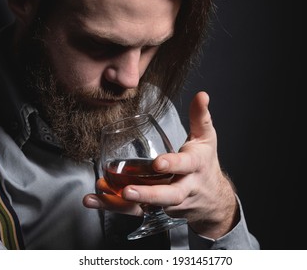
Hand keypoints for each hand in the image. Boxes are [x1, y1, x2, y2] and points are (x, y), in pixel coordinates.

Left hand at [83, 91, 237, 238]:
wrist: (212, 201)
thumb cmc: (205, 165)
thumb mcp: (207, 140)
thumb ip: (201, 117)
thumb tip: (202, 95)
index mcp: (195, 167)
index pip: (185, 166)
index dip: (172, 165)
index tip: (158, 164)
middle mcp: (183, 188)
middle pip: (168, 195)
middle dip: (148, 194)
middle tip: (128, 191)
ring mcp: (168, 203)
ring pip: (147, 206)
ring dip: (123, 203)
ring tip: (103, 195)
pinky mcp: (155, 211)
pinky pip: (135, 211)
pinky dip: (114, 207)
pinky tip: (95, 200)